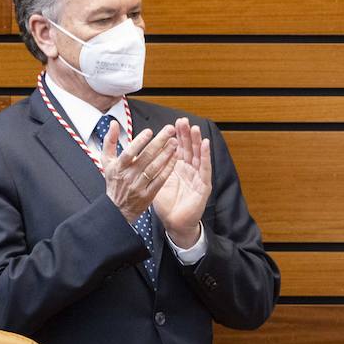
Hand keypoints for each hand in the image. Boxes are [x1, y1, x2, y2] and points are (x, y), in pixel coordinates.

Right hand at [102, 121, 176, 224]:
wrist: (117, 208)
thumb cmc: (114, 181)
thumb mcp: (106, 161)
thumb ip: (110, 141)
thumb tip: (114, 123)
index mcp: (118, 167)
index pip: (129, 152)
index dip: (139, 142)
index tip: (150, 131)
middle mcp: (129, 176)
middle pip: (145, 157)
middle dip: (159, 142)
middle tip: (170, 130)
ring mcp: (139, 186)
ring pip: (154, 168)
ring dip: (166, 154)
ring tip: (175, 142)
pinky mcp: (148, 194)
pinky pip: (160, 180)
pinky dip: (168, 168)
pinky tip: (175, 158)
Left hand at [153, 117, 212, 247]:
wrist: (175, 223)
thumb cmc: (166, 204)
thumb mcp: (155, 182)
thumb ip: (151, 168)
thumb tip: (137, 155)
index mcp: (177, 169)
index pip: (177, 149)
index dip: (176, 136)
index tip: (172, 124)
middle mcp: (189, 170)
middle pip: (188, 149)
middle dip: (186, 134)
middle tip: (183, 120)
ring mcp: (197, 177)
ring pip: (198, 155)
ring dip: (197, 141)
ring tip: (195, 128)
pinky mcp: (204, 185)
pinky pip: (205, 168)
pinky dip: (206, 155)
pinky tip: (205, 144)